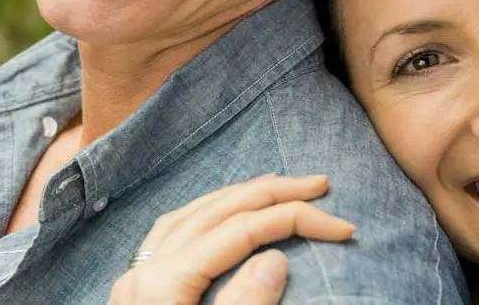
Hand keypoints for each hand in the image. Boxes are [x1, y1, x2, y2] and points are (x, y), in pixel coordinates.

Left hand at [108, 174, 355, 304]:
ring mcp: (134, 284)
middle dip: (270, 194)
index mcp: (163, 287)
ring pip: (188, 216)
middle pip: (214, 212)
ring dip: (235, 197)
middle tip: (320, 185)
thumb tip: (274, 258)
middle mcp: (143, 275)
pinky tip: (217, 216)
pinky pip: (169, 235)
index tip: (345, 228)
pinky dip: (202, 215)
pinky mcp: (135, 298)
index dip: (294, 220)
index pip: (239, 231)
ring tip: (276, 186)